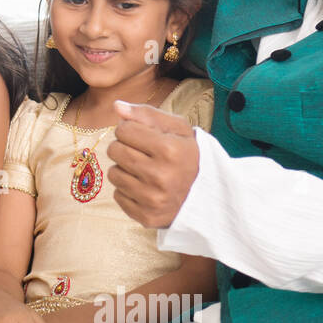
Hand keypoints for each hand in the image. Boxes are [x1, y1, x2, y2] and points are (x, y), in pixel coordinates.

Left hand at [106, 101, 199, 227]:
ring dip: (125, 169)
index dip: (130, 130)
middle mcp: (160, 176)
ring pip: (113, 174)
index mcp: (170, 150)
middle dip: (124, 147)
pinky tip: (146, 188)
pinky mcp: (146, 216)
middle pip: (114, 150)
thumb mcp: (178, 129)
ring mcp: (153, 199)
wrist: (208, 196)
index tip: (143, 136)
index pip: (123, 130)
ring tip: (145, 171)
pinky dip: (128, 190)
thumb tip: (117, 106)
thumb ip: (147, 114)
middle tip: (142, 153)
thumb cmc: (189, 156)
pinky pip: (117, 196)